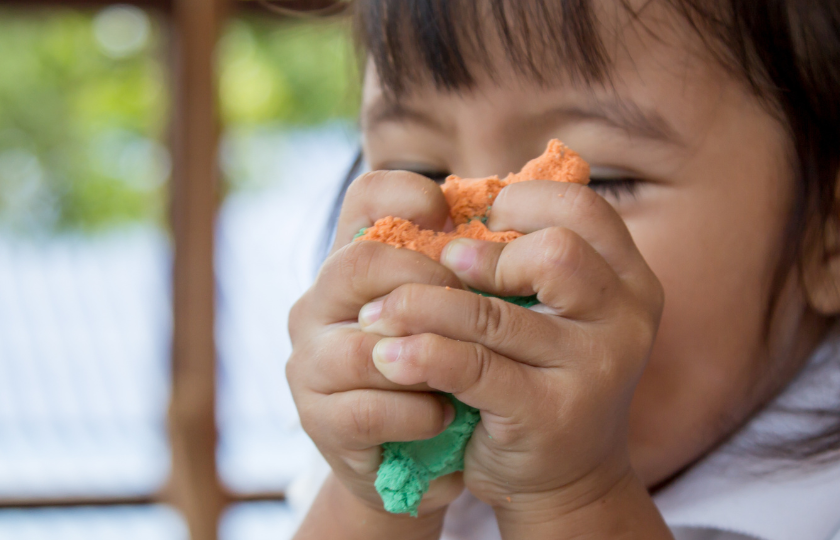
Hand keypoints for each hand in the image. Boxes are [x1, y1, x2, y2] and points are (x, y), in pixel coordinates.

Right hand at [286, 170, 467, 522]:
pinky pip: (367, 410)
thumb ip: (472, 268)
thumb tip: (527, 223)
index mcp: (358, 261)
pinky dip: (416, 414)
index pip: (366, 199)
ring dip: (428, 362)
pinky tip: (444, 417)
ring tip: (467, 380)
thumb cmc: (450, 372)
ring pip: (363, 347)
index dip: (410, 195)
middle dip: (432, 286)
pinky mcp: (318, 420)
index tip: (455, 220)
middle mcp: (321, 302)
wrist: (424, 461)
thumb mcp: (461, 313)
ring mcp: (311, 361)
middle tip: (479, 312)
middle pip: (361, 263)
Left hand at [355, 180, 664, 523]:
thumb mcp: (559, 314)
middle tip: (439, 266)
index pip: (583, 207)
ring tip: (378, 313)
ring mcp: (594, 369)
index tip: (481, 221)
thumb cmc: (546, 377)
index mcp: (631, 281)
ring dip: (423, 306)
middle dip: (483, 255)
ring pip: (493, 314)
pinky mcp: (549, 413)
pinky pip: (471, 367)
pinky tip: (389, 356)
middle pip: (553, 252)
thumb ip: (529, 260)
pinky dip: (422, 355)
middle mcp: (626, 321)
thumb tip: (449, 198)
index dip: (523, 201)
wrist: (566, 480)